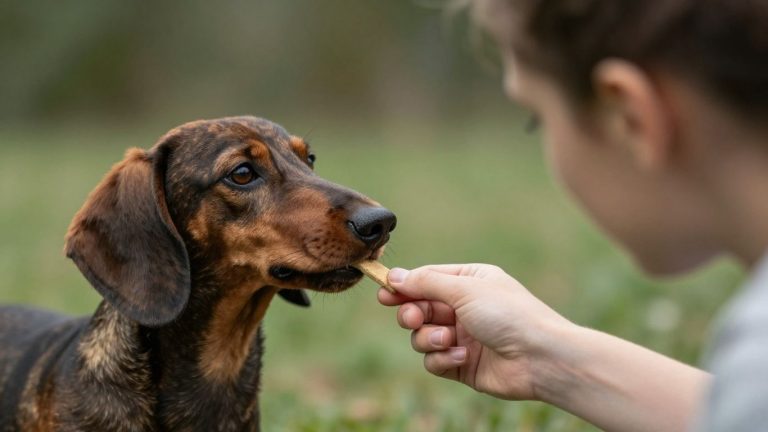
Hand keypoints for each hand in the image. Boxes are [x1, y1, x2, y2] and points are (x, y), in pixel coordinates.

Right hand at [378, 263, 572, 399]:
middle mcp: (465, 308)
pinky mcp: (463, 365)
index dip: (404, 286)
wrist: (540, 357)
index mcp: (470, 281)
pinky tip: (463, 357)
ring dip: (430, 338)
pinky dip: (443, 359)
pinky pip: (434, 361)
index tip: (383, 292)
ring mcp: (463, 337)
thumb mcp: (465, 289)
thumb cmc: (509, 315)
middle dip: (413, 314)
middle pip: (419, 308)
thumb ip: (427, 283)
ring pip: (422, 336)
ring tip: (449, 339)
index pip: (427, 279)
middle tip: (414, 317)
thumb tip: (394, 276)